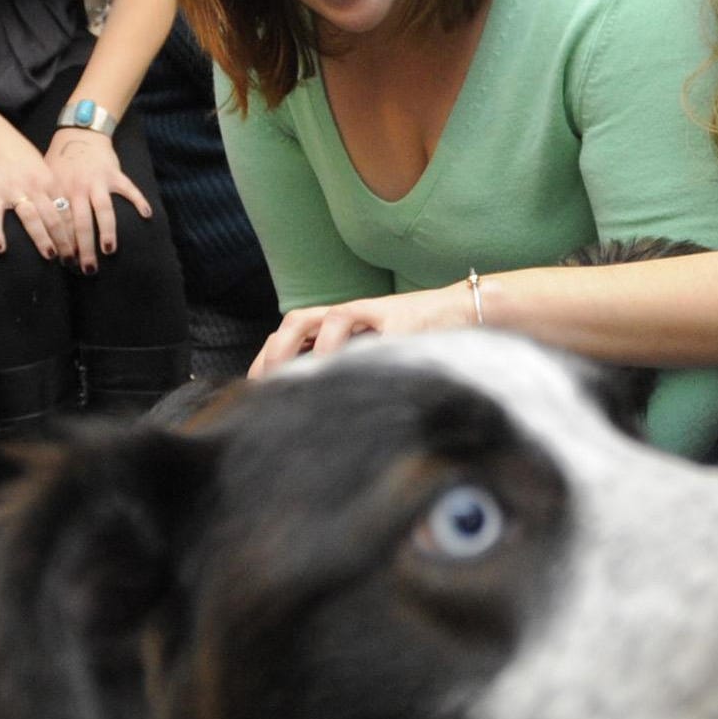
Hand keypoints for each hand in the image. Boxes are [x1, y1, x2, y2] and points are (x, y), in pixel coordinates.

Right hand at [0, 128, 71, 260]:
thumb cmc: (18, 154)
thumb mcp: (42, 168)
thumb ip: (52, 189)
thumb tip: (66, 211)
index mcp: (49, 181)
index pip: (67, 211)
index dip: (76, 232)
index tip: (83, 249)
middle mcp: (35, 187)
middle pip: (54, 218)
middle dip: (65, 241)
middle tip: (73, 260)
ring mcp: (13, 190)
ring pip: (31, 218)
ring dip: (42, 238)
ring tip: (50, 256)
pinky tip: (0, 248)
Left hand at [40, 127, 154, 274]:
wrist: (79, 133)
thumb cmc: (61, 160)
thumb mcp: (48, 179)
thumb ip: (49, 202)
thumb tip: (43, 232)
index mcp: (60, 191)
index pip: (61, 223)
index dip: (63, 244)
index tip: (66, 263)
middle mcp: (79, 188)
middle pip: (80, 223)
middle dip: (83, 248)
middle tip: (87, 268)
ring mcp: (98, 181)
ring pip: (103, 210)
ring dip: (107, 231)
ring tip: (108, 251)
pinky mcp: (115, 174)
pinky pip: (129, 189)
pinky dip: (138, 201)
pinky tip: (146, 215)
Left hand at [250, 285, 475, 377]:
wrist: (463, 311)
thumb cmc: (420, 341)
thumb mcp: (377, 357)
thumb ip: (349, 370)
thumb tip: (318, 406)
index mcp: (341, 327)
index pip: (292, 336)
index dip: (268, 358)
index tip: (254, 389)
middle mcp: (350, 316)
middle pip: (297, 323)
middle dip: (275, 352)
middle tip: (264, 386)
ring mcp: (371, 313)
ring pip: (322, 319)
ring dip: (300, 346)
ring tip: (292, 377)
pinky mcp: (394, 317)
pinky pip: (357, 327)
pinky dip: (339, 345)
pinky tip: (335, 368)